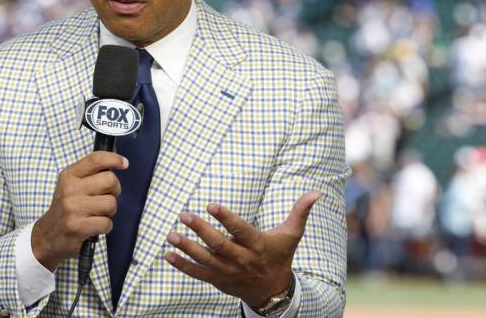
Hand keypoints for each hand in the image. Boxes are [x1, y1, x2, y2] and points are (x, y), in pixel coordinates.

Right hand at [32, 151, 128, 271]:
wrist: (47, 235)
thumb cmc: (67, 208)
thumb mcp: (71, 185)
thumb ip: (91, 174)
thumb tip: (118, 160)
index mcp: (69, 176)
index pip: (95, 159)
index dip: (114, 159)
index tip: (124, 163)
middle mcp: (69, 190)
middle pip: (110, 180)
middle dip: (114, 190)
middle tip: (106, 197)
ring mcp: (72, 209)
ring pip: (111, 203)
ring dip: (110, 211)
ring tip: (98, 214)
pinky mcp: (77, 227)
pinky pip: (107, 223)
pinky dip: (105, 227)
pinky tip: (94, 226)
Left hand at [164, 191, 320, 308]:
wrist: (273, 292)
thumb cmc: (280, 256)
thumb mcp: (291, 235)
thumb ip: (300, 212)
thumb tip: (316, 192)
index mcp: (258, 245)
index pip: (240, 230)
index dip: (226, 218)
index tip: (211, 204)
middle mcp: (241, 260)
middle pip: (219, 245)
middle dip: (201, 231)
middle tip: (184, 215)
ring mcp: (228, 272)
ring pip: (205, 260)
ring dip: (187, 248)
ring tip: (170, 235)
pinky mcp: (218, 280)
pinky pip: (197, 274)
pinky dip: (182, 265)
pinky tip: (168, 254)